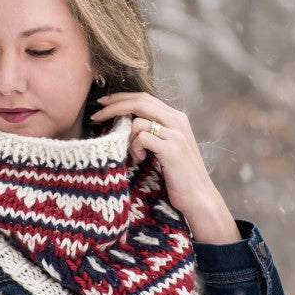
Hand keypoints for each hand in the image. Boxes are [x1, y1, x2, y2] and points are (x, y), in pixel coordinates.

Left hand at [91, 92, 240, 243]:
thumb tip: (125, 121)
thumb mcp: (166, 146)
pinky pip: (142, 138)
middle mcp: (178, 121)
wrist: (199, 197)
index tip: (103, 103)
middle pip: (139, 101)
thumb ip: (153, 131)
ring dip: (128, 138)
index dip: (121, 97)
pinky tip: (140, 159)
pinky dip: (135, 148)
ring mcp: (176, 134)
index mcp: (176, 117)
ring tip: (135, 155)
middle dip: (113, 106)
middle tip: (96, 116)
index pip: (144, 97)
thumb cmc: (178, 175)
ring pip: (138, 121)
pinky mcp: (172, 148)